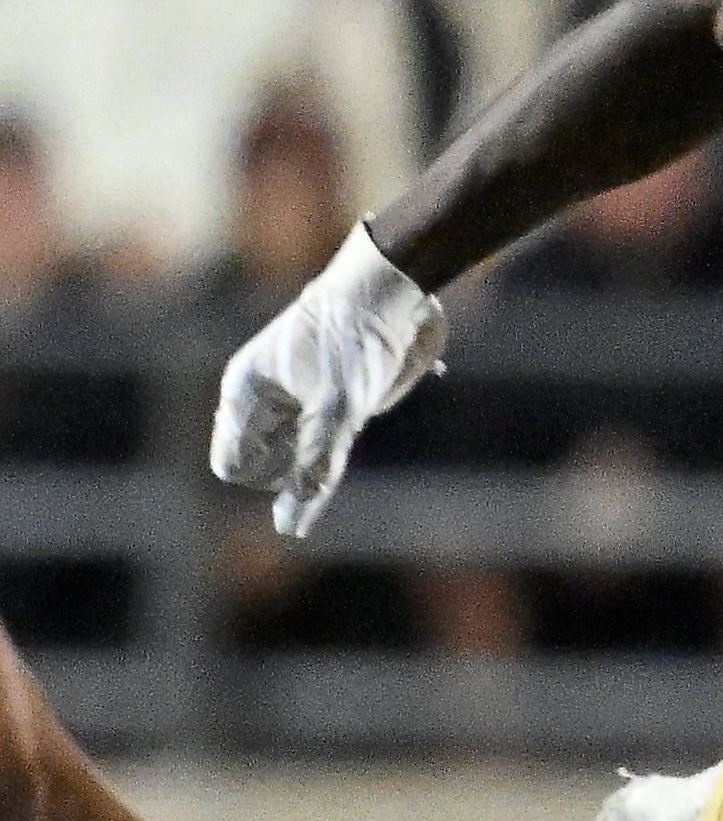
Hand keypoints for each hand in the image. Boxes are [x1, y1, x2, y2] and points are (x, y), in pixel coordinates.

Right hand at [209, 229, 445, 535]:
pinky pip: (320, 444)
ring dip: (316, 461)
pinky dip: (333, 452)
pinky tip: (348, 436)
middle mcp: (265, 400)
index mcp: (246, 394)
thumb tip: (291, 527)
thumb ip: (316, 464)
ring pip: (293, 457)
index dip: (265, 477)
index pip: (232, 465)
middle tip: (329, 438)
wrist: (393, 293)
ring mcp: (296, 401)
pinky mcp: (328, 401)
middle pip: (261, 465)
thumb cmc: (357, 342)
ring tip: (344, 424)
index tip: (302, 459)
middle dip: (291, 470)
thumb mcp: (338, 407)